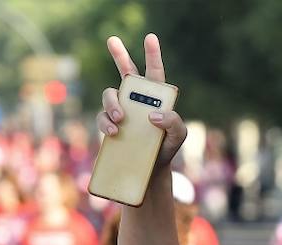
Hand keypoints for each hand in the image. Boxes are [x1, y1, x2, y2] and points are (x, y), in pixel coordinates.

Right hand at [98, 34, 186, 171]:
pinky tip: (114, 131)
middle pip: (126, 72)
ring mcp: (122, 110)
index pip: (155, 73)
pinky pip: (103, 117)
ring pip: (110, 95)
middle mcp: (137, 100)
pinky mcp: (109, 124)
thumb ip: (174, 122)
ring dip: (112, 103)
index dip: (153, 54)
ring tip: (120, 118)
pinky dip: (106, 122)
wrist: (151, 169)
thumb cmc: (167, 148)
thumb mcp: (178, 136)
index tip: (150, 37)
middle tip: (112, 39)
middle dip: (119, 55)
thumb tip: (153, 115)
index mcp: (156, 98)